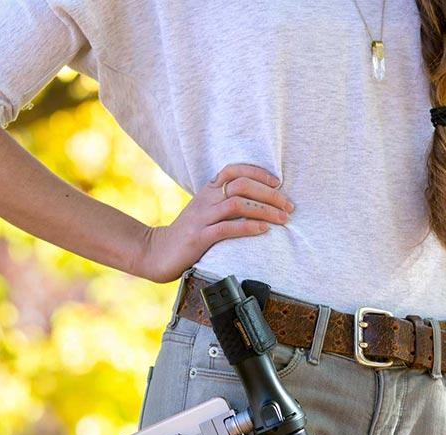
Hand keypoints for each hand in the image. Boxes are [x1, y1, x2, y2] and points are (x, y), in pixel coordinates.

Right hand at [137, 162, 294, 283]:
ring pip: (238, 204)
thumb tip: (256, 203)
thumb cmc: (188, 235)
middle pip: (242, 185)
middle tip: (289, 206)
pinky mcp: (199, 237)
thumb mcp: (205, 213)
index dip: (258, 173)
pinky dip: (249, 227)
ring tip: (283, 219)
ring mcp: (202, 218)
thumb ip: (224, 204)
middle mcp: (205, 200)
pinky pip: (227, 228)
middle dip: (270, 194)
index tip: (278, 183)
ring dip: (265, 210)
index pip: (234, 170)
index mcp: (208, 191)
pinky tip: (264, 230)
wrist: (157, 253)